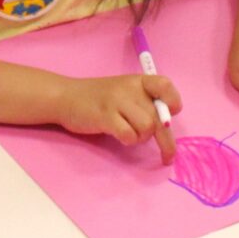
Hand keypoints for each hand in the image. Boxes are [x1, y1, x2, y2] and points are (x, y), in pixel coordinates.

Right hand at [59, 72, 181, 151]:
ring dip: (141, 138)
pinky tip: (119, 136)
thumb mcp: (125, 94)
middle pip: (159, 117)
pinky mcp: (105, 116)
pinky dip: (128, 141)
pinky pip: (129, 135)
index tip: (169, 116)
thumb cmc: (99, 99)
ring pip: (147, 127)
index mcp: (138, 81)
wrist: (65, 97)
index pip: (165, 86)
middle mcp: (130, 88)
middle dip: (164, 140)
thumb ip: (145, 104)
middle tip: (166, 156)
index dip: (172, 102)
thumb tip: (166, 126)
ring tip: (130, 136)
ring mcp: (117, 101)